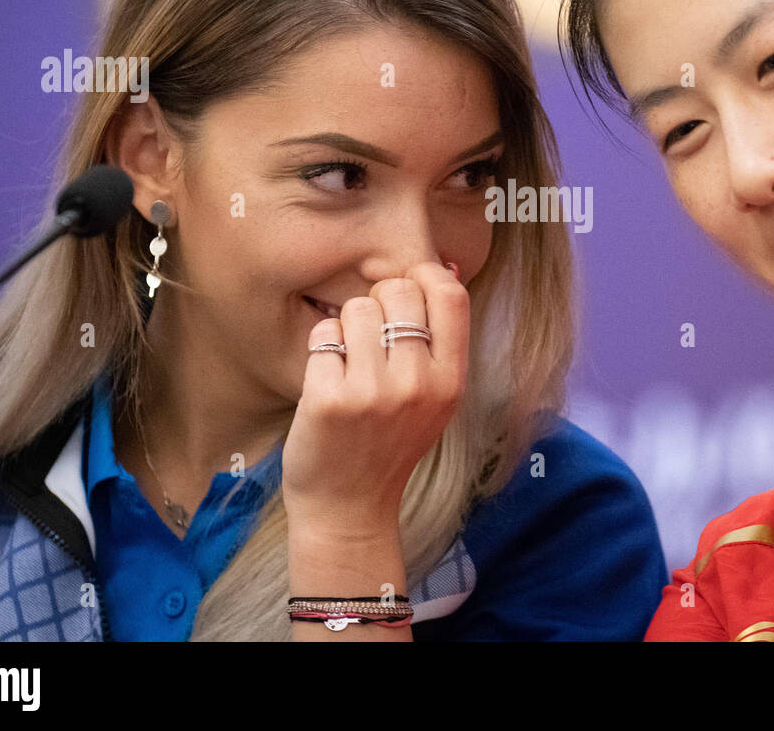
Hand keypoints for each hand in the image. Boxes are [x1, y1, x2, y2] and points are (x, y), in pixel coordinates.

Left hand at [281, 261, 469, 538]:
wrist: (349, 509)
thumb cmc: (389, 444)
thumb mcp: (436, 399)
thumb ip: (442, 341)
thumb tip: (445, 266)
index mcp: (452, 381)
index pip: (450, 294)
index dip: (425, 277)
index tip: (406, 295)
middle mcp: (419, 384)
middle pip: (399, 290)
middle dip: (379, 302)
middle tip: (370, 338)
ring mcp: (374, 392)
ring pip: (357, 307)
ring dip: (346, 327)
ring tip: (349, 364)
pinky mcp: (330, 398)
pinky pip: (324, 334)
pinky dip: (321, 350)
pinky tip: (328, 381)